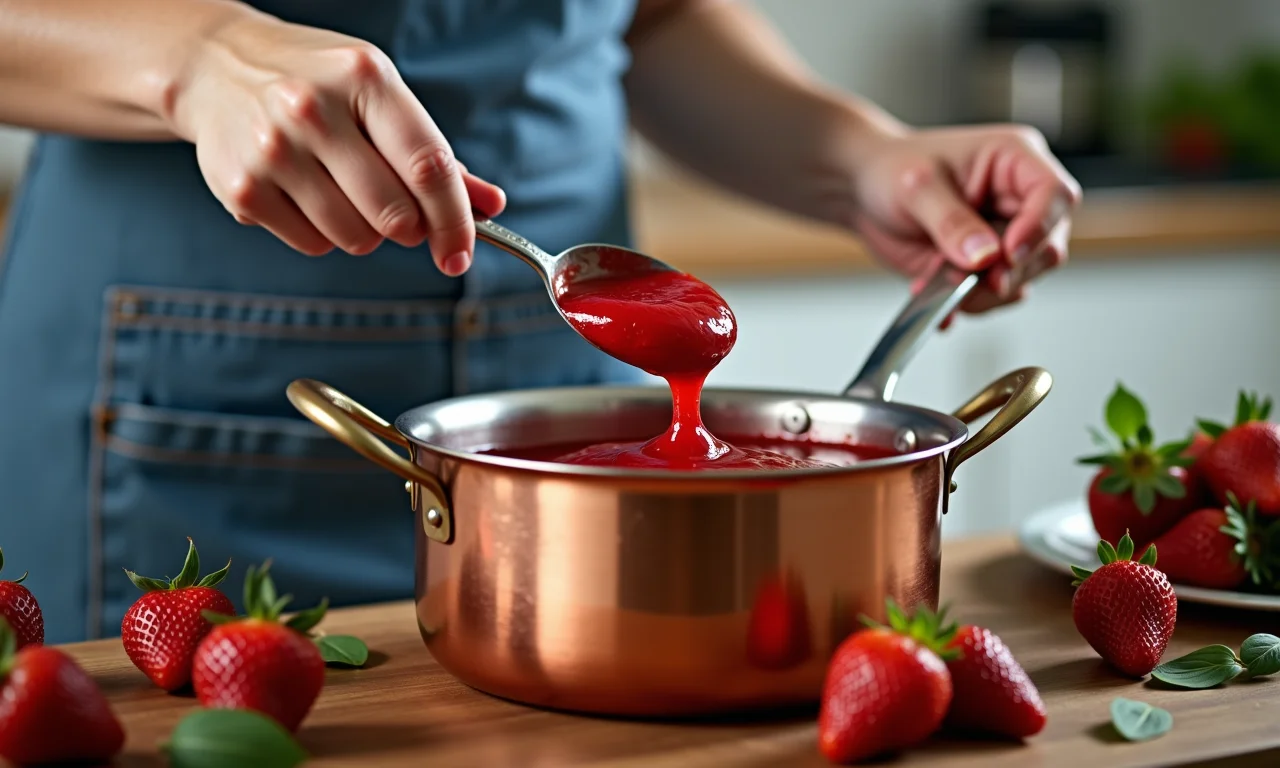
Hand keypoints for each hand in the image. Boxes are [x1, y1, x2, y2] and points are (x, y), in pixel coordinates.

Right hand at [169, 10, 504, 273]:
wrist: (217, 67)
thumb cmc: (318, 85)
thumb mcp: (380, 98)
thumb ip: (435, 156)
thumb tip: (489, 206)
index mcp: (364, 79)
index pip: (427, 168)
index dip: (454, 221)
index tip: (460, 253)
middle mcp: (313, 109)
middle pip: (394, 214)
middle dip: (408, 228)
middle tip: (396, 211)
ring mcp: (273, 150)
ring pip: (355, 238)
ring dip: (365, 232)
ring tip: (342, 190)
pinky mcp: (242, 188)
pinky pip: (313, 245)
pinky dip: (323, 233)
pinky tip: (305, 193)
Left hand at [850, 124, 1080, 318]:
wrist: (863, 193)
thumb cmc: (890, 170)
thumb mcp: (916, 187)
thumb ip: (951, 222)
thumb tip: (985, 256)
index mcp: (1013, 160)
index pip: (1054, 194)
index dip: (1039, 228)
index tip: (1007, 254)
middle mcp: (1019, 199)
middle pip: (1048, 246)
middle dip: (1008, 271)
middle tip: (966, 278)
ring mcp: (1005, 235)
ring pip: (1023, 279)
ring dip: (982, 292)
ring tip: (936, 280)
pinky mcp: (986, 266)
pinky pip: (993, 297)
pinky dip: (965, 304)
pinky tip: (933, 297)